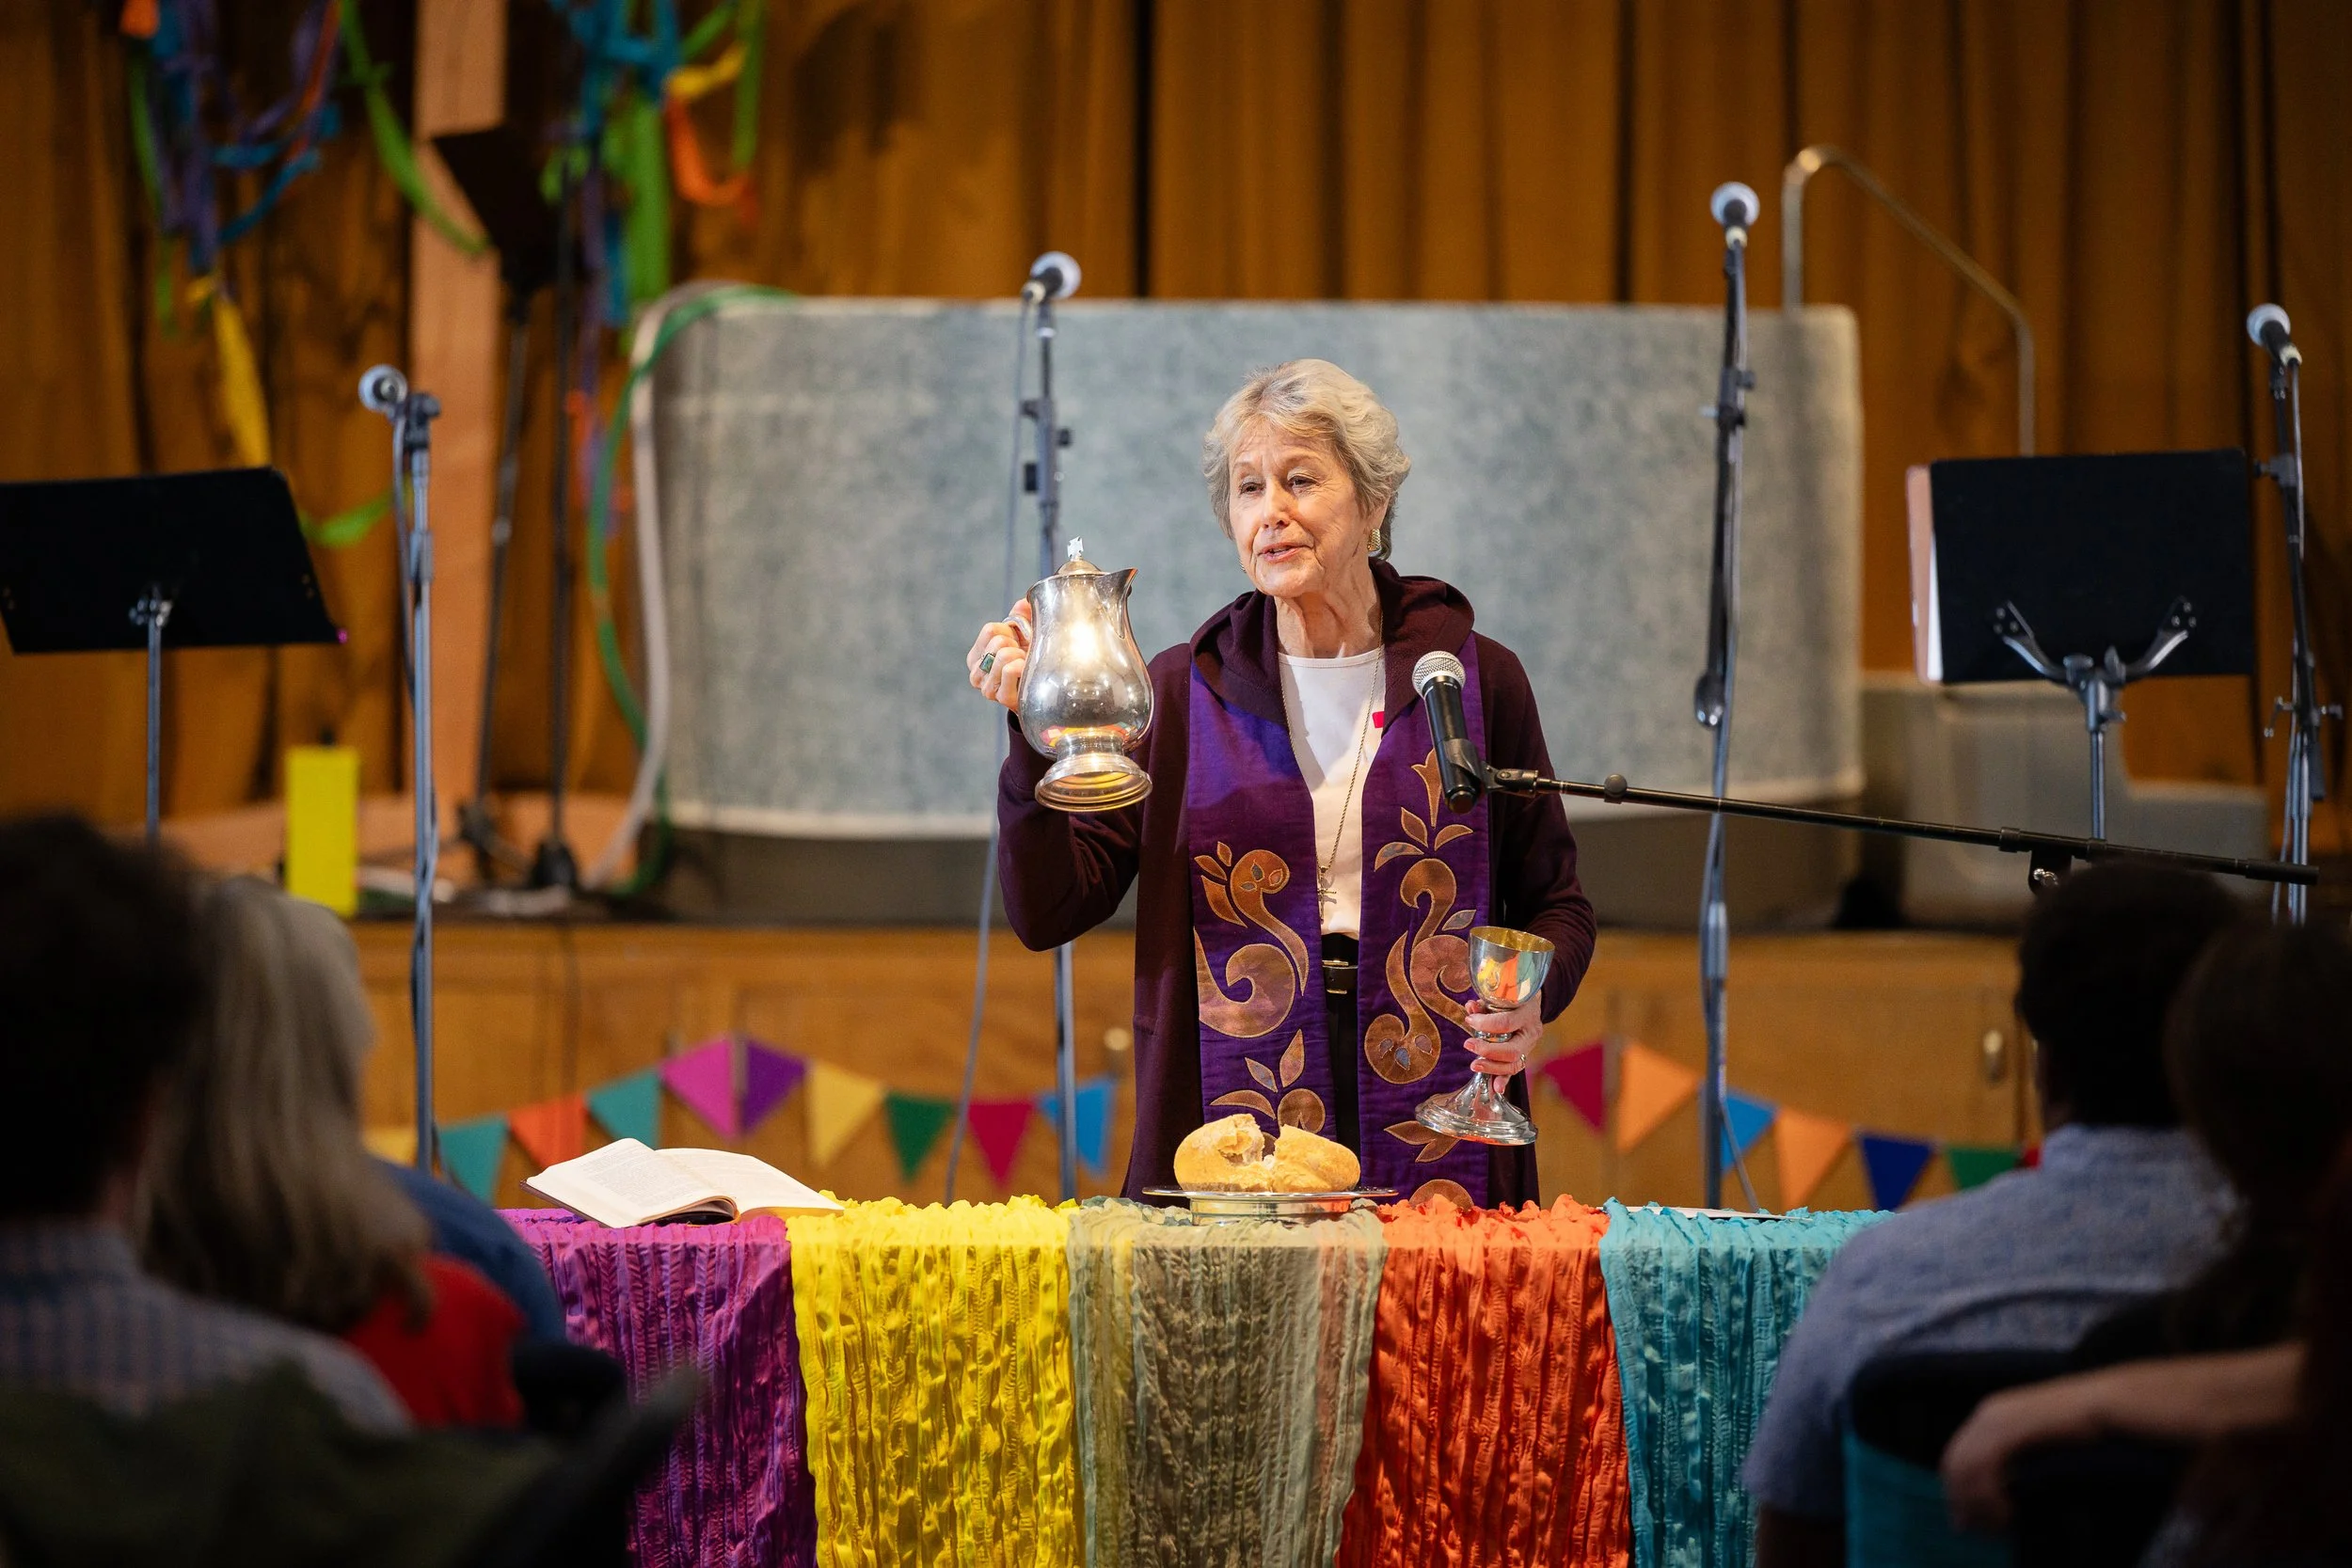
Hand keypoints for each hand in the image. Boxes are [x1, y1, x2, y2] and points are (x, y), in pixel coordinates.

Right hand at [966, 600, 1031, 711]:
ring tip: (1025, 666)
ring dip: (1021, 656)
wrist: (1041, 694)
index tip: (1018, 642)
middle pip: (997, 640)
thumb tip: (1024, 602)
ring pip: (1003, 654)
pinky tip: (1026, 674)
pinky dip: (1022, 666)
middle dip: (1017, 644)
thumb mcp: (1024, 636)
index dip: (1011, 630)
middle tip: (1023, 656)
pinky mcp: (1002, 697)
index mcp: (976, 656)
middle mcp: (976, 673)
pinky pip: (1011, 669)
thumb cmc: (1029, 662)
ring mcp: (987, 687)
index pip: (990, 630)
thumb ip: (1023, 616)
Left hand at [1462, 998, 1540, 1076]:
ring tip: (1474, 1065)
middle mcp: (1531, 1032)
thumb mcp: (1501, 996)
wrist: (1532, 1001)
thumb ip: (1484, 1004)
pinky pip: (1515, 1070)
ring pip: (1514, 1064)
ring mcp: (1530, 1046)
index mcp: (1527, 1013)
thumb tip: (1470, 1007)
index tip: (1469, 1020)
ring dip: (1492, 1067)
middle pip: (1512, 1050)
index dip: (1485, 1023)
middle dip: (1488, 1050)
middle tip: (1469, 1045)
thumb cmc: (1513, 997)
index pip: (1506, 1023)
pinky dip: (1504, 1079)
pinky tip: (1496, 1088)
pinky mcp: (1525, 1055)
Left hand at [1941, 1380, 2109, 1532]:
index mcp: (1990, 1416)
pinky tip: (2010, 1513)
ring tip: (2002, 1525)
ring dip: (1979, 1504)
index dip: (1958, 1493)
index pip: (1954, 1458)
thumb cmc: (2081, 1431)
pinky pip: (1985, 1465)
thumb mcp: (2038, 1448)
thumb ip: (2015, 1466)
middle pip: (1954, 1465)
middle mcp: (1987, 1415)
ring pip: (1966, 1469)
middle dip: (1964, 1502)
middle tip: (1983, 1531)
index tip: (1967, 1522)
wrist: (2106, 1404)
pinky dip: (1991, 1496)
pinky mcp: (2010, 1426)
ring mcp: (1997, 1418)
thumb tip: (2000, 1495)